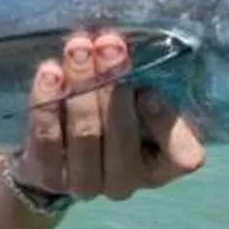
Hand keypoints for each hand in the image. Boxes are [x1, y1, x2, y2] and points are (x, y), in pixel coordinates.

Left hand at [15, 31, 205, 202]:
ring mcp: (86, 185)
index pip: (180, 155)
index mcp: (162, 166)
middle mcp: (126, 184)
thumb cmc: (117, 111)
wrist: (61, 141)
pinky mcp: (50, 177)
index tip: (148, 89)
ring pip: (83, 134)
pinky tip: (49, 74)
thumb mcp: (147, 101)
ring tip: (77, 49)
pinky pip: (47, 140)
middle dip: (113, 83)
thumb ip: (155, 96)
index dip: (164, 122)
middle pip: (120, 133)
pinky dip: (47, 103)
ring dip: (80, 86)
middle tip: (106, 43)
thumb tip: (144, 90)